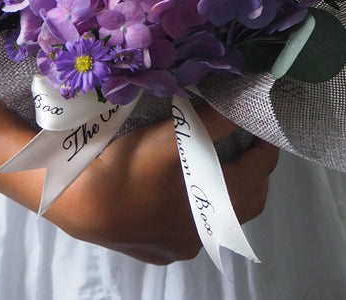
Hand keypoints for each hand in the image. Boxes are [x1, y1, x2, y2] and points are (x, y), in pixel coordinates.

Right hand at [45, 102, 278, 264]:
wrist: (80, 200)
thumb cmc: (131, 163)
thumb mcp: (175, 133)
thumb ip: (215, 117)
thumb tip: (245, 96)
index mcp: (218, 208)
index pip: (259, 172)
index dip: (265, 145)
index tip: (263, 123)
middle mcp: (206, 235)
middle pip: (244, 201)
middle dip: (250, 169)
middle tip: (244, 140)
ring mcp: (180, 246)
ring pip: (217, 218)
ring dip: (223, 189)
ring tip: (215, 159)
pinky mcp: (157, 250)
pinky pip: (189, 227)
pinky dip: (196, 205)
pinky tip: (180, 187)